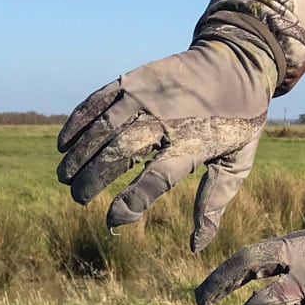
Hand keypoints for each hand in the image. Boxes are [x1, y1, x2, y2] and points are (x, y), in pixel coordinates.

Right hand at [57, 37, 275, 251]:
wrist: (238, 59)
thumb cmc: (240, 119)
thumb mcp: (238, 163)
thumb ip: (214, 203)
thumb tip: (196, 246)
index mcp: (194, 144)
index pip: (157, 178)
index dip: (133, 200)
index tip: (114, 218)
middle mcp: (166, 119)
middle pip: (120, 152)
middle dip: (93, 178)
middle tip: (78, 197)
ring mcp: (147, 95)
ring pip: (103, 127)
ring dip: (79, 153)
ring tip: (64, 175)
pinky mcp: (135, 79)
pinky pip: (99, 100)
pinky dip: (78, 121)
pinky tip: (64, 142)